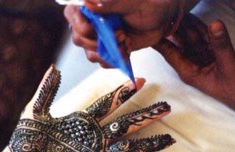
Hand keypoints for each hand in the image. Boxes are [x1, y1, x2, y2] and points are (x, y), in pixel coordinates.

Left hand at [8, 65, 174, 151]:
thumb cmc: (24, 141)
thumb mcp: (35, 113)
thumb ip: (47, 90)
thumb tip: (54, 67)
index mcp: (81, 122)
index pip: (107, 104)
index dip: (123, 92)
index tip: (139, 80)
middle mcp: (92, 137)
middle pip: (124, 124)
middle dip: (144, 116)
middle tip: (165, 107)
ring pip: (126, 148)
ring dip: (146, 144)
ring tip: (168, 139)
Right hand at [64, 0, 181, 65]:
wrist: (163, 19)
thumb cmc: (150, 3)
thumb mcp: (133, 1)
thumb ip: (111, 2)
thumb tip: (88, 2)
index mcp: (91, 4)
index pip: (72, 15)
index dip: (83, 26)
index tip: (100, 29)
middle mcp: (90, 21)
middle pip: (79, 39)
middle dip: (100, 42)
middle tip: (120, 35)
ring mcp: (99, 37)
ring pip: (90, 54)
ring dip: (110, 52)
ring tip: (125, 41)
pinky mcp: (108, 50)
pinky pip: (103, 62)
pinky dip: (116, 59)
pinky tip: (127, 48)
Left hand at [154, 14, 234, 126]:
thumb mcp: (229, 67)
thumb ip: (221, 45)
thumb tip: (214, 24)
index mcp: (190, 71)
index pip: (170, 53)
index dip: (159, 41)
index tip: (150, 29)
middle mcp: (194, 64)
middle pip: (179, 43)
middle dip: (173, 28)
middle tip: (166, 13)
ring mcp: (205, 58)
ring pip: (193, 38)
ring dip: (187, 25)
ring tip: (177, 11)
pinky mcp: (217, 53)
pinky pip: (206, 38)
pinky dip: (202, 28)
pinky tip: (194, 18)